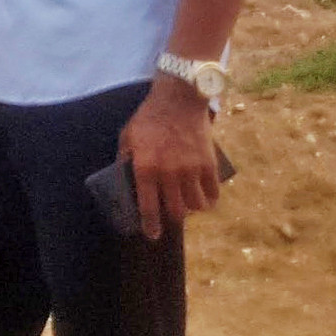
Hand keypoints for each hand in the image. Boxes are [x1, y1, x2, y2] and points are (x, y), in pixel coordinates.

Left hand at [119, 77, 220, 239]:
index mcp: (146, 168)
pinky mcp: (209, 164)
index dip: (150, 225)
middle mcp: (169, 173)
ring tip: (187, 206)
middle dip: (172, 218)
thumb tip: (122, 177)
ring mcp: (191, 170)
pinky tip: (205, 200)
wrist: (178, 100)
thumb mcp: (127, 137)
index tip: (152, 235)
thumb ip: (125, 159)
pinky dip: (210, 200)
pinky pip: (213, 192)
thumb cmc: (149, 118)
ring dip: (191, 210)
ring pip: (195, 206)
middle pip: (175, 211)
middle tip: (170, 216)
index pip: (148, 206)